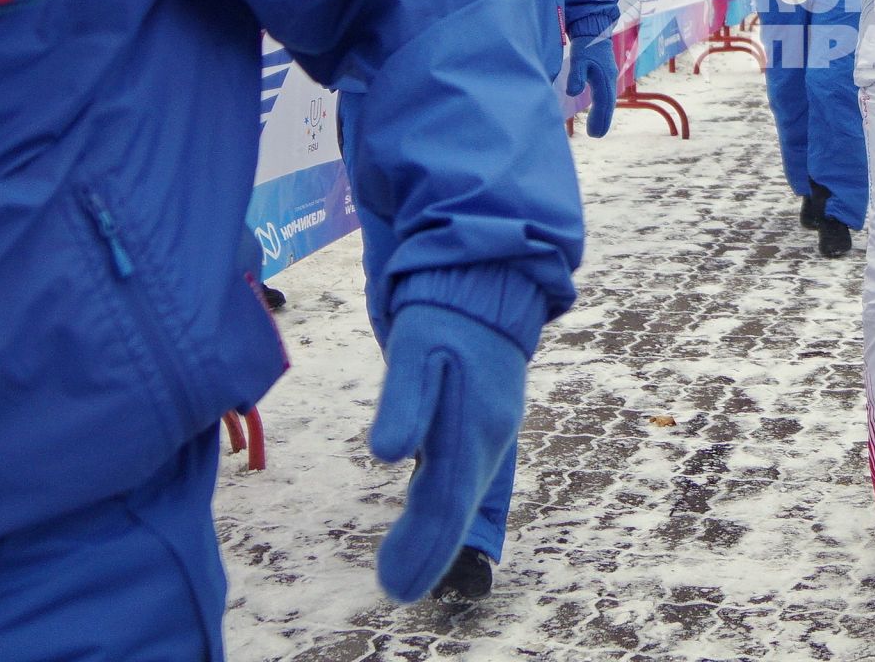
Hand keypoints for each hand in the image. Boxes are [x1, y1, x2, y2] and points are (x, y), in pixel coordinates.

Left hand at [368, 304, 526, 601]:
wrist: (486, 285)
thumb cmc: (445, 317)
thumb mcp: (417, 348)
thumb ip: (403, 401)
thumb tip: (386, 453)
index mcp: (471, 428)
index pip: (446, 502)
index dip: (423, 547)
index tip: (395, 586)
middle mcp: (486, 438)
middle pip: (456, 506)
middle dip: (428, 551)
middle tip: (396, 590)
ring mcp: (488, 431)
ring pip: (461, 493)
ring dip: (437, 534)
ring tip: (407, 571)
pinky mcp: (481, 422)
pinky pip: (463, 476)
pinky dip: (446, 507)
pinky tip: (432, 520)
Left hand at [565, 33, 615, 136]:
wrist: (594, 29)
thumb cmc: (586, 44)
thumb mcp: (579, 58)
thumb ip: (576, 75)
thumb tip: (572, 92)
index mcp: (604, 78)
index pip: (603, 102)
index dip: (600, 118)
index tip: (594, 134)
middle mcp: (609, 79)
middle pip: (607, 104)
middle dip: (603, 120)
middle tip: (596, 136)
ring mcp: (607, 77)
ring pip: (607, 100)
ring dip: (603, 114)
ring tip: (597, 130)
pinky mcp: (603, 75)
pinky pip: (604, 95)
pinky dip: (601, 105)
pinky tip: (597, 111)